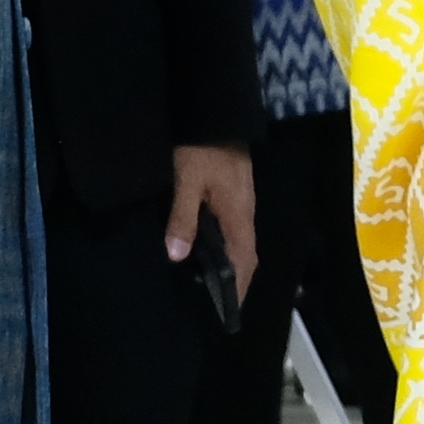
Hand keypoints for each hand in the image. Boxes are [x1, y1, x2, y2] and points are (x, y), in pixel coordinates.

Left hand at [167, 140, 260, 307]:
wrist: (216, 113)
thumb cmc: (201, 150)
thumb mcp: (186, 183)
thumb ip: (182, 219)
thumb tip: (177, 257)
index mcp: (238, 215)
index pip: (243, 261)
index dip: (237, 287)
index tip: (228, 311)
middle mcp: (246, 212)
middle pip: (247, 254)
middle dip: (236, 280)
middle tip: (217, 301)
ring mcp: (242, 201)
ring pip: (241, 241)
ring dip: (231, 263)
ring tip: (210, 281)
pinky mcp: (235, 192)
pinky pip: (235, 229)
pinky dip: (226, 246)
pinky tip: (208, 247)